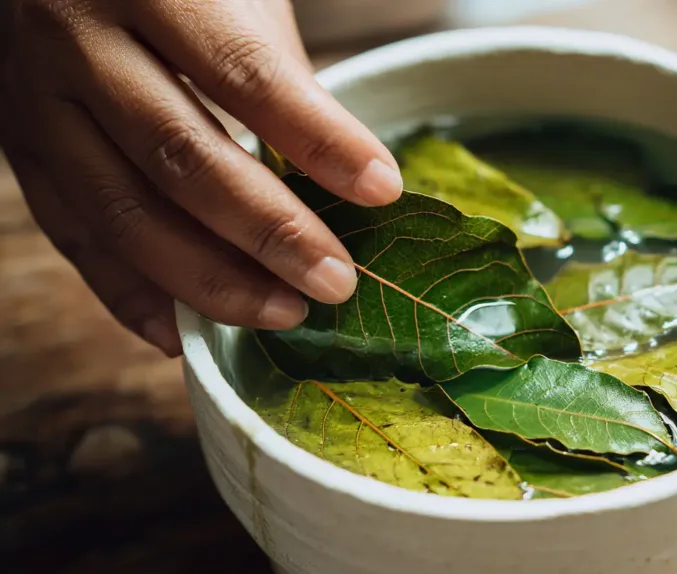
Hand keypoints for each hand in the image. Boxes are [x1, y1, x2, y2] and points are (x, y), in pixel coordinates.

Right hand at [0, 0, 401, 356]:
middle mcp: (77, 40)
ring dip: (210, 280)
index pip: (245, 73)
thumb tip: (335, 178)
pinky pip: (73, 235)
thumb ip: (273, 74)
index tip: (381, 189)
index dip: (318, 138)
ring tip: (284, 313)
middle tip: (336, 281)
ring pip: (123, 213)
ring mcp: (35, 100)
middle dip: (270, 232)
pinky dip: (129, 294)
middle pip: (182, 157)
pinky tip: (182, 332)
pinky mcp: (19, 149)